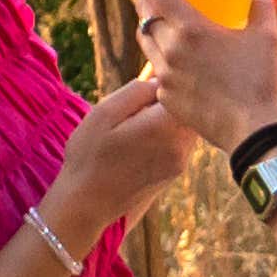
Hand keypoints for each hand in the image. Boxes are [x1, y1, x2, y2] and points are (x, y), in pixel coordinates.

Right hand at [42, 72, 209, 239]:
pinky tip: (140, 137)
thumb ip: (137, 91)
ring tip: (137, 118)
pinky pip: (180, 140)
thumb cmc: (89, 154)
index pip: (184, 89)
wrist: (87, 203)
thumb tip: (161, 80)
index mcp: (163, 127)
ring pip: (186, 123)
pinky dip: (166, 131)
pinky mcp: (176, 172)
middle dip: (172, 96)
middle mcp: (180, 146)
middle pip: (189, 107)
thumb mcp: (104, 112)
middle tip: (141, 97)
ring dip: (168, 115)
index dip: (170, 78)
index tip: (152, 73)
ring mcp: (180, 162)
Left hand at [138, 0, 276, 150]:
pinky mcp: (167, 97)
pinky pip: (156, 71)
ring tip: (167, 23)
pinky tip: (180, 61)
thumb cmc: (260, 82)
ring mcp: (165, 76)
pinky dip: (162, 59)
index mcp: (190, 29)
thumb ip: (262, 6)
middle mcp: (170, 50)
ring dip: (152, 28)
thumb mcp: (267, 38)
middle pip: (145, 14)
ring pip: (145, 42)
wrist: (252, 132)